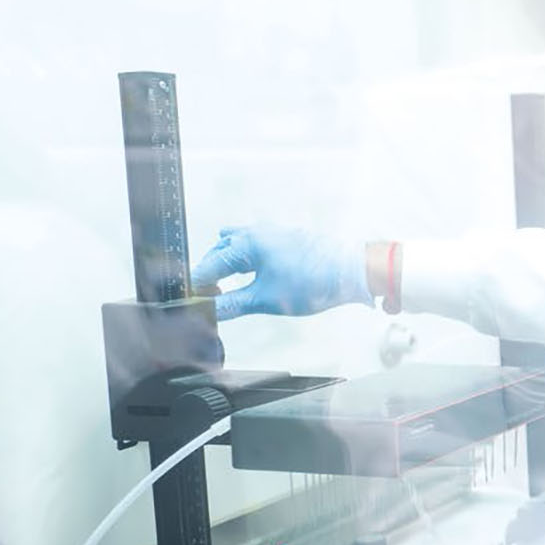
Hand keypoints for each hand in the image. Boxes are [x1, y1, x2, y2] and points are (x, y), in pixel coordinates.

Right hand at [190, 225, 371, 320]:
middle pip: (221, 252)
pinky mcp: (287, 241)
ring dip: (228, 265)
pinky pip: (255, 247)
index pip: (210, 265)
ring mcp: (273, 234)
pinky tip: (250, 277)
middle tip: (208, 299)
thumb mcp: (266, 299)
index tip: (191, 301)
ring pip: (238, 247)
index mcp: (247, 242)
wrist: (352, 271)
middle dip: (211, 274)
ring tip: (226, 289)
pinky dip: (245, 261)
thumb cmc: (314, 280)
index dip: (198, 285)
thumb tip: (210, 311)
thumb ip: (233, 305)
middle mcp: (258, 232)